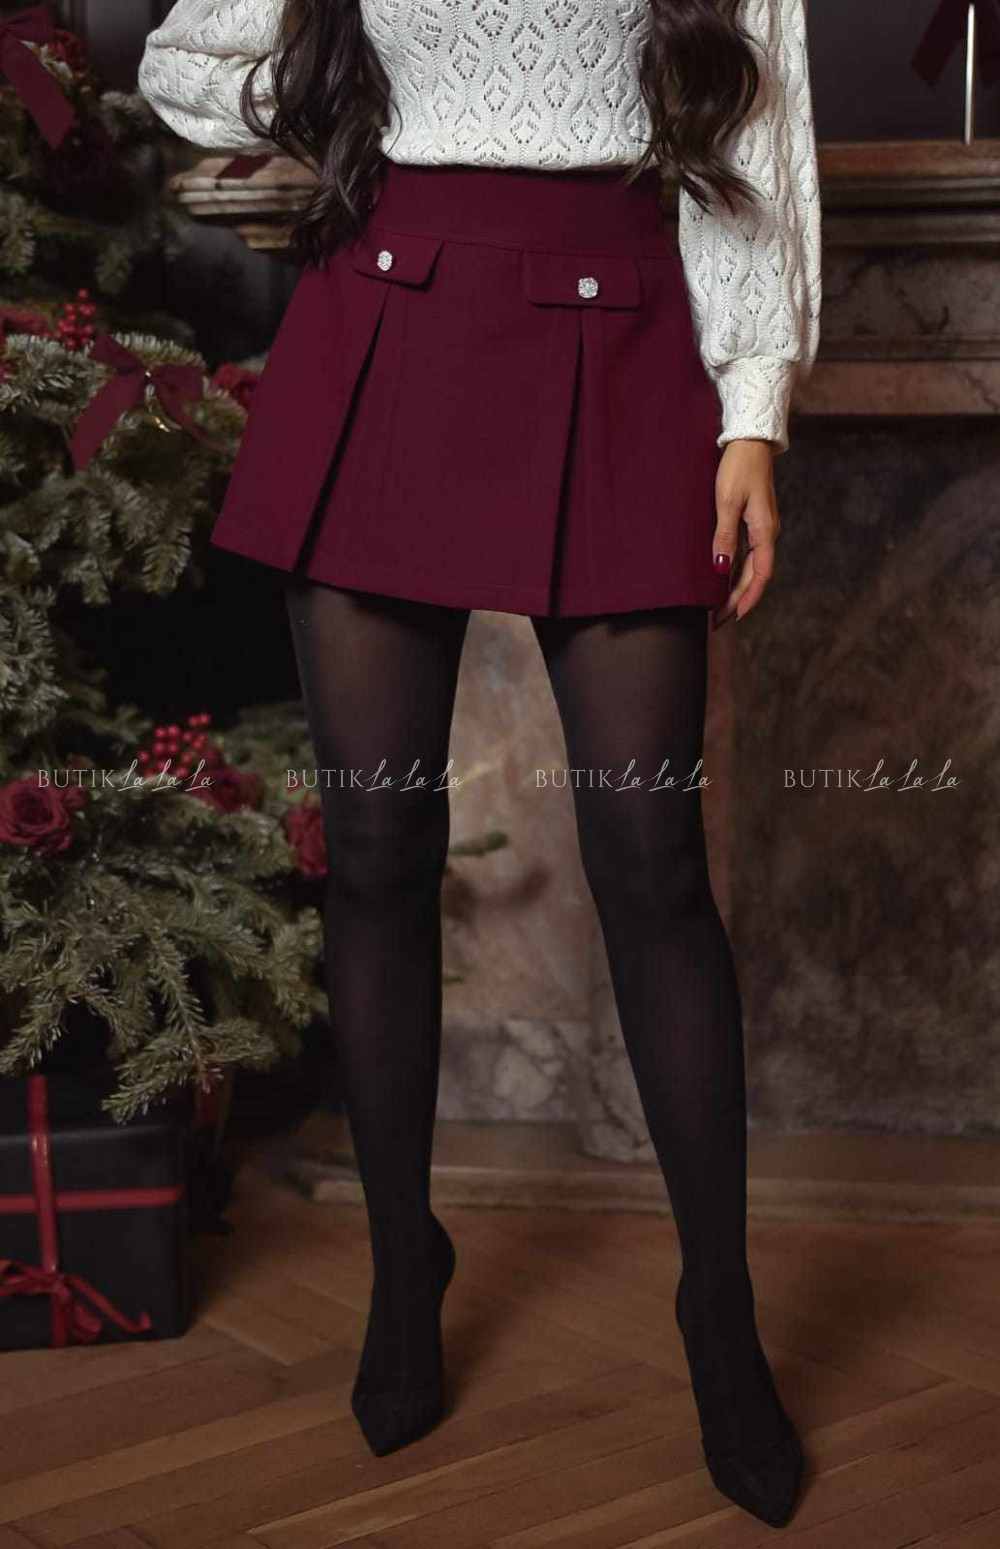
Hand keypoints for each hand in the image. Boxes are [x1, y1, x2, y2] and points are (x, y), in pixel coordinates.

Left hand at [710, 439, 780, 629]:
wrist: (750, 441)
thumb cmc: (738, 468)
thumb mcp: (728, 501)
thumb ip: (724, 536)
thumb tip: (721, 568)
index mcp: (765, 531)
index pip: (760, 575)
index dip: (747, 599)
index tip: (733, 617)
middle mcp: (767, 533)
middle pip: (755, 576)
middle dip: (737, 600)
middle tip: (717, 620)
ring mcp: (761, 528)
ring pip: (751, 567)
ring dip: (736, 588)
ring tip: (719, 607)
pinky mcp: (754, 521)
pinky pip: (747, 554)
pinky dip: (736, 571)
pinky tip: (724, 580)